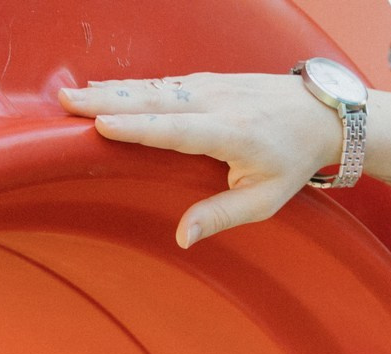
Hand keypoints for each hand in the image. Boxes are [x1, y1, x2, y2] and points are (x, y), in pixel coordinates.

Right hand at [59, 74, 340, 246]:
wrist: (323, 114)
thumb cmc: (293, 161)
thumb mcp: (265, 200)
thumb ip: (222, 215)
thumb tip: (183, 237)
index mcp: (230, 134)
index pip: (175, 129)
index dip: (137, 127)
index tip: (102, 124)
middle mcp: (217, 103)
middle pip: (154, 100)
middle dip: (108, 100)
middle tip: (67, 103)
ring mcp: (211, 86)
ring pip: (154, 87)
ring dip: (112, 90)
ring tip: (73, 95)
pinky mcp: (207, 80)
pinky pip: (163, 82)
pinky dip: (131, 86)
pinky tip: (105, 89)